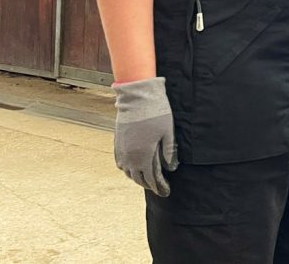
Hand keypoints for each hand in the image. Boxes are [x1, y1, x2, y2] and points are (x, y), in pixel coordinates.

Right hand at [113, 77, 177, 196]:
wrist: (137, 97)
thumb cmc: (156, 113)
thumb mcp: (168, 132)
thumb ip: (169, 151)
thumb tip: (171, 167)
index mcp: (144, 155)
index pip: (150, 178)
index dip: (158, 186)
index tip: (165, 191)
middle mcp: (130, 156)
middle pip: (137, 177)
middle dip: (147, 184)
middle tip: (157, 187)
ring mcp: (122, 149)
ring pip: (127, 171)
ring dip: (136, 176)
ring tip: (145, 178)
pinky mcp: (117, 142)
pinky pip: (120, 162)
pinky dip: (126, 167)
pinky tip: (132, 166)